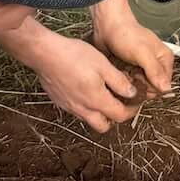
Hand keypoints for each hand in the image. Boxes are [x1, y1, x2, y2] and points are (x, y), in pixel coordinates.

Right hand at [21, 22, 141, 131]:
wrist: (45, 54)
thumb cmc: (73, 56)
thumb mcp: (103, 65)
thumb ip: (119, 82)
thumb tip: (132, 93)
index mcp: (96, 101)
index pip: (119, 116)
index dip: (131, 110)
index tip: (135, 101)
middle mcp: (83, 109)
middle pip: (104, 126)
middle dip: (114, 117)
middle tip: (120, 102)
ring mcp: (70, 107)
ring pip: (89, 119)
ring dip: (100, 113)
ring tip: (104, 94)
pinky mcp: (60, 102)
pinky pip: (77, 111)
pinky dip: (86, 107)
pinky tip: (87, 90)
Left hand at [90, 0, 175, 93]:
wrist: (107, 26)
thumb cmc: (125, 34)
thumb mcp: (142, 53)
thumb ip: (154, 70)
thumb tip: (166, 88)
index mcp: (165, 59)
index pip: (164, 85)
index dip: (152, 88)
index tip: (140, 82)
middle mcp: (156, 64)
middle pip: (153, 88)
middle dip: (141, 87)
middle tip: (131, 76)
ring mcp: (143, 67)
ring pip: (141, 87)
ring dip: (132, 85)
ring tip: (124, 74)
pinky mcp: (132, 69)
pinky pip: (131, 83)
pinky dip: (125, 82)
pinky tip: (121, 74)